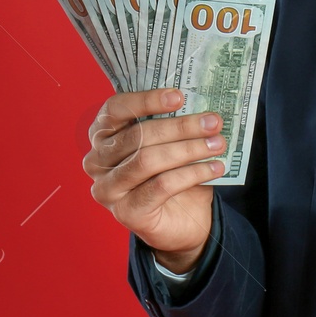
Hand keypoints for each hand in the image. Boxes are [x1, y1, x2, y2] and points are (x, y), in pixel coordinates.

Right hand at [82, 88, 226, 272]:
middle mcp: (97, 162)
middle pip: (138, 135)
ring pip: (148, 160)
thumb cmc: (174, 172)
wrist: (183, 220)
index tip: (179, 96)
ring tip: (218, 144)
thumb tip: (203, 108)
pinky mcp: (125, 212)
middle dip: (181, 127)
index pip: (115, 110)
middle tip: (214, 122)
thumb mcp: (173, 143)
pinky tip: (215, 168)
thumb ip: (176, 123)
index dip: (145, 100)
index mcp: (103, 136)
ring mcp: (108, 189)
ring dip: (189, 149)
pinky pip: (161, 186)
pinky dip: (192, 174)